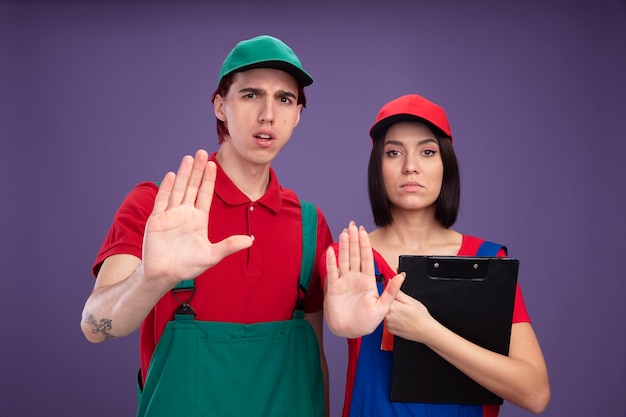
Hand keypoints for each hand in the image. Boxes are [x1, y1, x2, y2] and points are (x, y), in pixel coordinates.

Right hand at [141, 149, 252, 287]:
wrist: (164, 275)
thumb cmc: (188, 266)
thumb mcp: (212, 255)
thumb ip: (229, 246)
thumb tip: (251, 241)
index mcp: (199, 219)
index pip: (205, 194)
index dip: (209, 179)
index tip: (214, 164)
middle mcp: (185, 214)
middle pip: (192, 187)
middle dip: (198, 170)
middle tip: (202, 152)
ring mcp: (170, 215)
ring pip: (178, 189)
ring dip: (184, 174)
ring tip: (189, 158)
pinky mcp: (157, 220)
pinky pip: (162, 201)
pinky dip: (167, 188)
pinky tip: (172, 175)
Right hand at [324, 221, 404, 337]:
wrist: (349, 331)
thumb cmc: (366, 323)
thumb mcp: (383, 308)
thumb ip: (391, 291)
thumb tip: (402, 275)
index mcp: (368, 281)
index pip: (367, 258)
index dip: (365, 245)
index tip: (364, 232)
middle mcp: (355, 278)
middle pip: (354, 255)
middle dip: (354, 240)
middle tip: (352, 225)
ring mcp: (343, 282)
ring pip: (343, 260)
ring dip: (343, 246)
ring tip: (344, 233)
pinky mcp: (333, 288)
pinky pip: (332, 271)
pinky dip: (331, 261)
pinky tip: (331, 251)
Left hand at [385, 291, 434, 342]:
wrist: (425, 331)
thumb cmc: (420, 316)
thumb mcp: (410, 300)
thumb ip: (397, 291)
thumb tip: (390, 282)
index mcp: (392, 306)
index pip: (385, 295)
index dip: (391, 294)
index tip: (397, 296)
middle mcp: (387, 316)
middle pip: (384, 304)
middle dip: (392, 302)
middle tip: (403, 306)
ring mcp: (387, 323)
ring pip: (386, 312)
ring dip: (392, 311)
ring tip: (403, 313)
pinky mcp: (389, 329)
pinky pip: (388, 320)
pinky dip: (393, 318)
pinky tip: (402, 319)